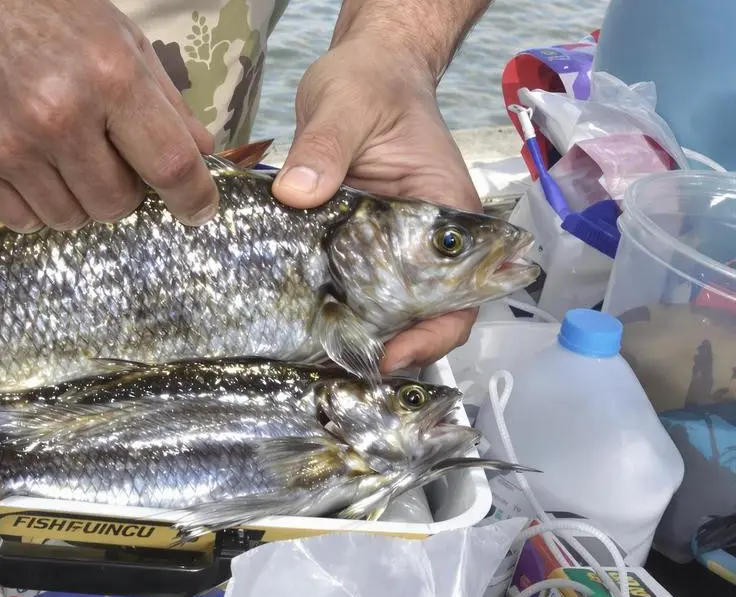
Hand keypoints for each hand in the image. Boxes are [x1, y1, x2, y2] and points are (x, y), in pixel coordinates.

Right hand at [0, 0, 218, 231]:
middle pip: (117, 205)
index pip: (170, 165)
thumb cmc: (33, 8)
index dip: (193, 198)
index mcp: (108, 76)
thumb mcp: (114, 33)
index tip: (197, 210)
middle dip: (123, 191)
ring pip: (69, 219)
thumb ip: (162, 98)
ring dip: (77, 199)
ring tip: (61, 155)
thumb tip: (201, 152)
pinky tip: (26, 164)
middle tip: (106, 158)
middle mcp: (59, 117)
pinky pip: (20, 220)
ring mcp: (8, 148)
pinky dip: (34, 203)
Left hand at [273, 38, 479, 372]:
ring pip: (380, 306)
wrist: (360, 70)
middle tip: (341, 366)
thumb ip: (325, 149)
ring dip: (355, 333)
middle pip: (420, 312)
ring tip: (317, 358)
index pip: (460, 293)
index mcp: (445, 211)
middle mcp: (421, 238)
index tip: (392, 354)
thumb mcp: (347, 108)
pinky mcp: (350, 242)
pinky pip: (345, 284)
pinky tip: (297, 323)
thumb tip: (298, 192)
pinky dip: (328, 307)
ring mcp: (385, 243)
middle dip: (387, 346)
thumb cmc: (371, 83)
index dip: (434, 333)